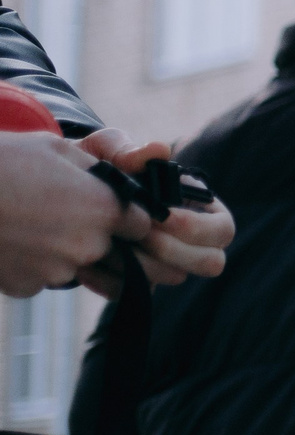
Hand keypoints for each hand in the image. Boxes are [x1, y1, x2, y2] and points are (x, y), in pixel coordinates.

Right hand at [0, 132, 153, 297]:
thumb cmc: (2, 161)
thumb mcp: (54, 148)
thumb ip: (95, 170)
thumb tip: (117, 183)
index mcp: (103, 209)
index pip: (142, 224)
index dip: (128, 216)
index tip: (112, 208)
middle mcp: (88, 246)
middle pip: (111, 250)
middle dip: (96, 235)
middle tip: (60, 213)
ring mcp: (56, 270)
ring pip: (73, 264)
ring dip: (60, 250)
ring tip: (27, 221)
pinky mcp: (26, 286)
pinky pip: (39, 277)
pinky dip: (30, 263)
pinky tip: (9, 239)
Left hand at [75, 131, 232, 292]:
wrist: (62, 191)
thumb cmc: (99, 164)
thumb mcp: (110, 148)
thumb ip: (130, 149)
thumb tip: (159, 150)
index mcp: (199, 208)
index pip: (223, 229)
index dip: (197, 227)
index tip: (161, 214)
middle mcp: (189, 240)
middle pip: (212, 263)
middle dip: (175, 250)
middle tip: (140, 233)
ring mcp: (163, 263)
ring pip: (173, 278)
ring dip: (143, 263)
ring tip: (112, 241)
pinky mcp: (134, 279)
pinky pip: (133, 292)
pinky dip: (110, 280)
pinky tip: (87, 262)